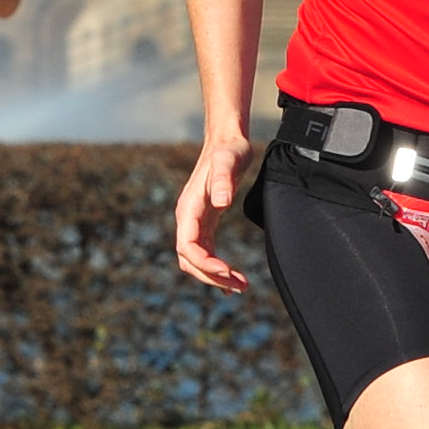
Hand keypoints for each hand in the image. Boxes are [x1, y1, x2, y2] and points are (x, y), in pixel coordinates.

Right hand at [175, 131, 260, 291]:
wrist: (226, 141)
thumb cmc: (228, 151)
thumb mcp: (228, 162)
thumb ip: (223, 181)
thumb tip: (221, 202)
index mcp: (188, 209)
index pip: (188, 247)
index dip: (205, 264)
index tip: (227, 272)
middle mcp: (187, 219)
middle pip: (190, 260)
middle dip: (212, 276)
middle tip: (240, 287)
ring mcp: (195, 222)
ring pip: (197, 260)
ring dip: (215, 276)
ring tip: (241, 287)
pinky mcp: (205, 223)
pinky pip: (204, 253)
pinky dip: (215, 268)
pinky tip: (229, 280)